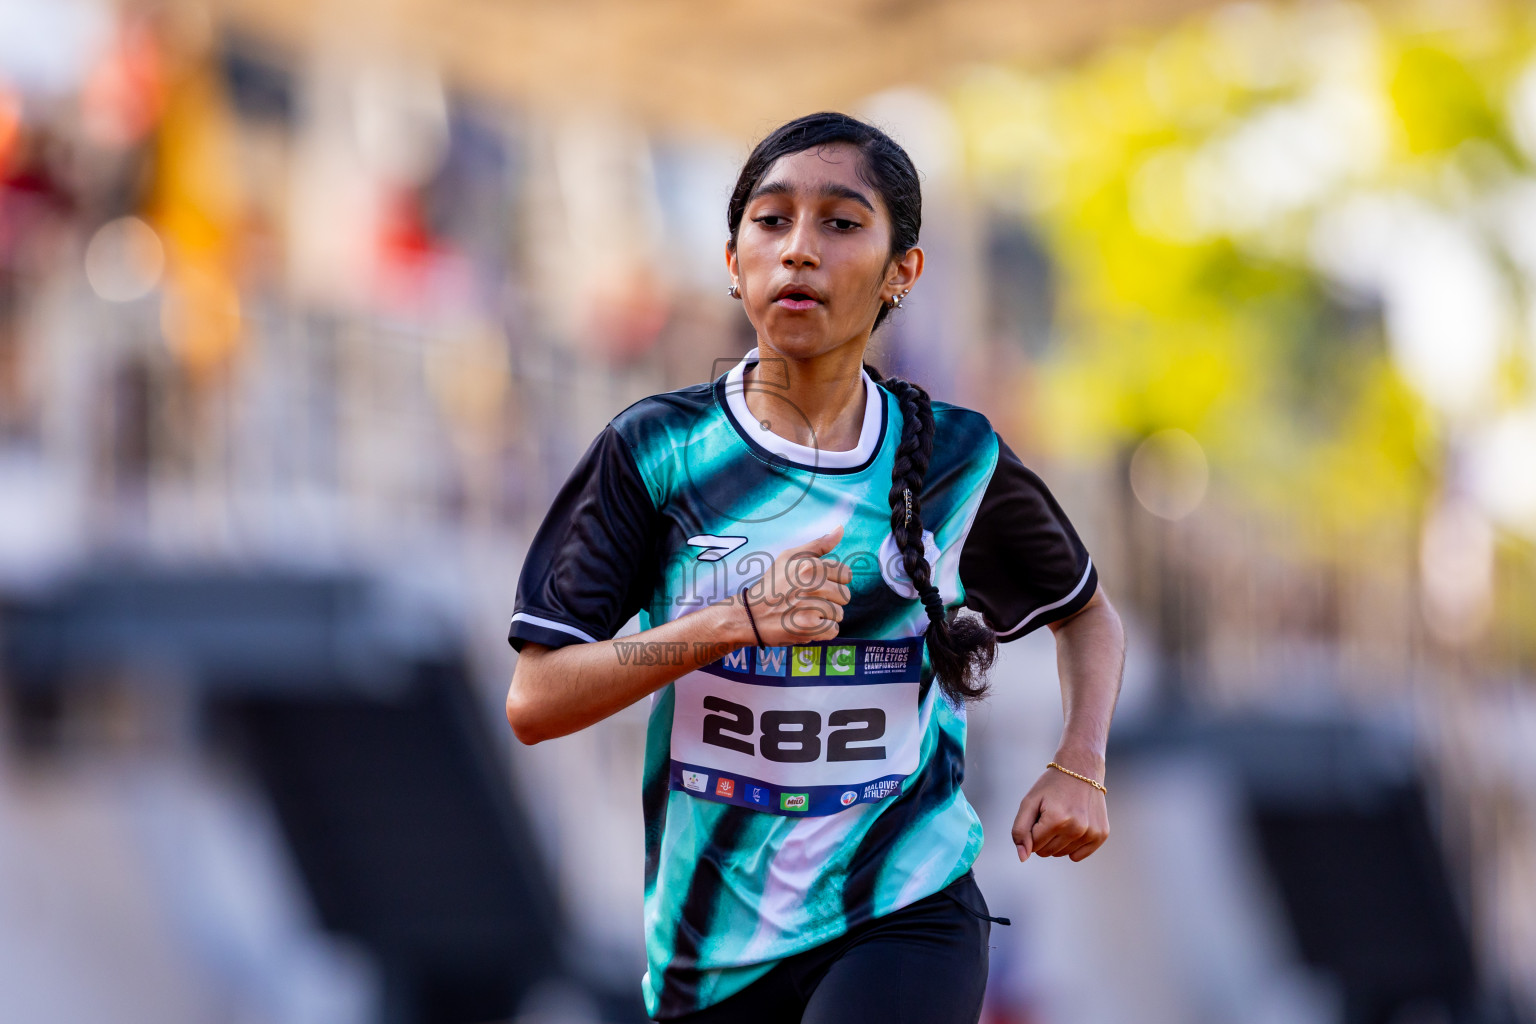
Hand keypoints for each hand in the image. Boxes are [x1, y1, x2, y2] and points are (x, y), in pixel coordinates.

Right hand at [742, 523, 852, 644]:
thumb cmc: (771, 585)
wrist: (750, 615)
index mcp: (810, 565)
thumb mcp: (789, 557)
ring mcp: (811, 606)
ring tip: (805, 612)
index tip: (818, 586)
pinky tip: (805, 625)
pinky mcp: (809, 627)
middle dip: (831, 600)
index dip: (834, 582)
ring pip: (839, 614)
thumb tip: (841, 528)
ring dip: (825, 617)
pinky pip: (833, 630)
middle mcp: (812, 585)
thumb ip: (818, 545)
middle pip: (845, 596)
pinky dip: (822, 631)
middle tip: (808, 601)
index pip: (846, 574)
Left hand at [1012, 755, 1108, 862]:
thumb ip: (1020, 830)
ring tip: (1063, 817)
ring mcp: (1091, 832)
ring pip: (1061, 854)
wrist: (1081, 769)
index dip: (1032, 830)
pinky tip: (1073, 826)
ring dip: (1057, 840)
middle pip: (1047, 852)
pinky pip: (1078, 855)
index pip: (1033, 845)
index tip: (1039, 813)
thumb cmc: (1051, 786)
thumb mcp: (1029, 802)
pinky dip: (1072, 845)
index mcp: (1056, 819)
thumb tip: (1023, 858)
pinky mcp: (1101, 834)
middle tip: (1051, 814)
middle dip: (1043, 836)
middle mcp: (1076, 828)